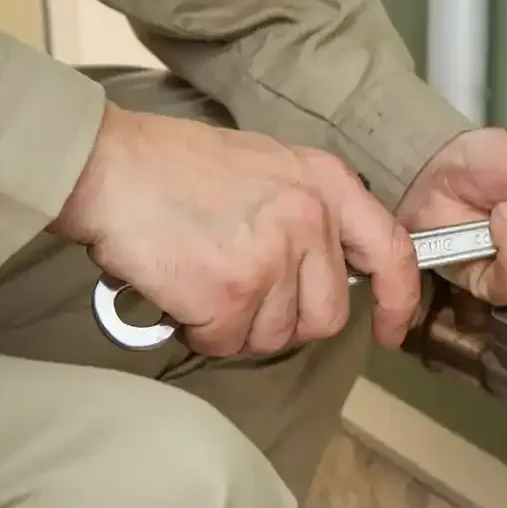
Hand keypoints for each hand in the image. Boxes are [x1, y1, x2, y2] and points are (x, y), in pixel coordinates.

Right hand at [52, 105, 419, 354]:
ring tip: (200, 279)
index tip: (390, 331)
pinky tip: (179, 293)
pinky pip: (227, 341)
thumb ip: (307, 213)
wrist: (107, 165)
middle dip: (285, 321)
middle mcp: (311, 219)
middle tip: (240, 296)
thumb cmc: (173, 166)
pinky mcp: (232, 292)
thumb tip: (320, 268)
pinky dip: (200, 330)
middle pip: (327, 315)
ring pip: (274, 336)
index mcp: (328, 184)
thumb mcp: (269, 167)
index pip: (393, 252)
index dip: (399, 299)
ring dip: (236, 326)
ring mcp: (274, 256)